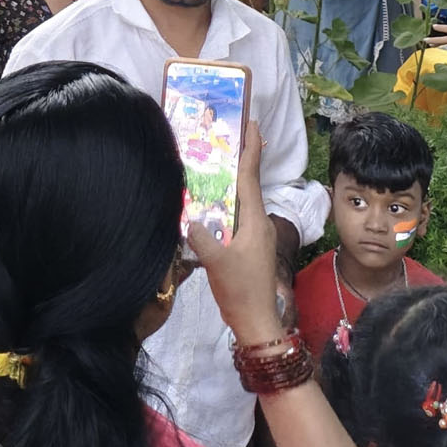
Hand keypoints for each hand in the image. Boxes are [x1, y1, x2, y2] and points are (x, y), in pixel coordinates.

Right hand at [190, 121, 285, 344]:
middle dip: (240, 158)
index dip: (250, 148)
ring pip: (242, 200)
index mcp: (255, 220)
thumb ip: (201, 238)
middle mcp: (259, 222)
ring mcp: (255, 235)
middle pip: (248, 183)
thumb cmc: (241, 290)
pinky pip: (237, 215)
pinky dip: (227, 202)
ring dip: (232, 181)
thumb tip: (188, 216)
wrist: (256, 323)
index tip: (251, 123)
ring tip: (217, 162)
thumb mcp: (217, 263)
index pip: (251, 176)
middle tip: (227, 134)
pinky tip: (213, 203)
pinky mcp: (249, 246)